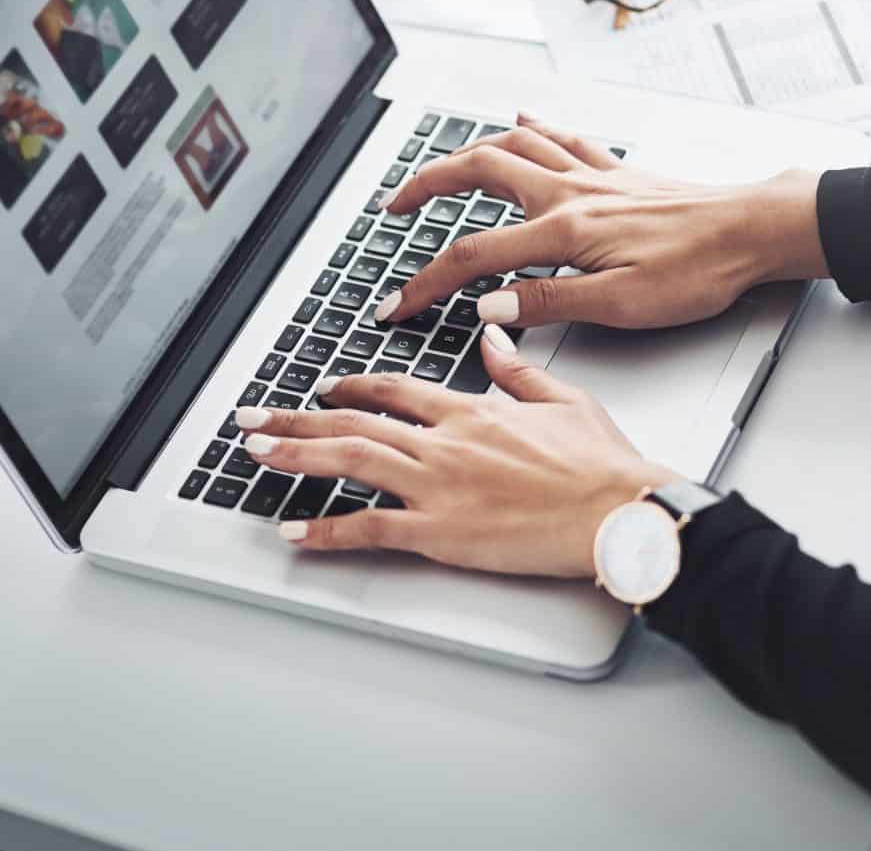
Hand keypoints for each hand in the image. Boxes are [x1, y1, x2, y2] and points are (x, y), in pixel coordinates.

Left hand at [232, 325, 680, 576]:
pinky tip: (294, 531)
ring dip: (295, 455)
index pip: (394, 391)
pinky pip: (370, 529)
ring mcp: (437, 487)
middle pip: (353, 423)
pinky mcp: (440, 532)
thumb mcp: (564, 399)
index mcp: (472, 411)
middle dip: (295, 418)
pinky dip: (326, 530)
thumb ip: (518, 370)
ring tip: (254, 453)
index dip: (353, 387)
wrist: (618, 510)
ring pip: (349, 463)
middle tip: (252, 418)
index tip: (326, 388)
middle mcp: (444, 443)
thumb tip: (493, 338)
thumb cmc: (601, 465)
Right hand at [375, 112, 828, 330]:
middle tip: (395, 205)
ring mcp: (593, 175)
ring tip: (441, 166)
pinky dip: (533, 126)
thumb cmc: (699, 271)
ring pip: (514, 142)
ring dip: (467, 150)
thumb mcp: (619, 305)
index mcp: (562, 231)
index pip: (472, 256)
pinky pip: (563, 135)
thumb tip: (488, 307)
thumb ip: (547, 302)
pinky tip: (523, 117)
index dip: (425, 283)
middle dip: (425, 185)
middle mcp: (569, 192)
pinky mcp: (618, 172)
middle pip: (476, 170)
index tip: (396, 304)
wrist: (754, 232)